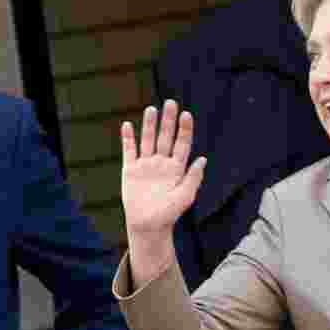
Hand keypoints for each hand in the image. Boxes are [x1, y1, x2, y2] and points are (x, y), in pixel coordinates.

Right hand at [121, 100, 205, 240]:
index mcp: (177, 168)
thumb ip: (193, 178)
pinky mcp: (130, 170)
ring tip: (152, 109)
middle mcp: (162, 163)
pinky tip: (127, 125)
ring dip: (149, 125)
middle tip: (170, 103)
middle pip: (165, 137)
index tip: (186, 115)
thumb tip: (203, 159)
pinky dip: (128, 138)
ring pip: (147, 140)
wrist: (147, 226)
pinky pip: (129, 151)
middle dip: (168, 121)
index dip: (184, 129)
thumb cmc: (169, 214)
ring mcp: (146, 165)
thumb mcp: (185, 197)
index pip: (182, 144)